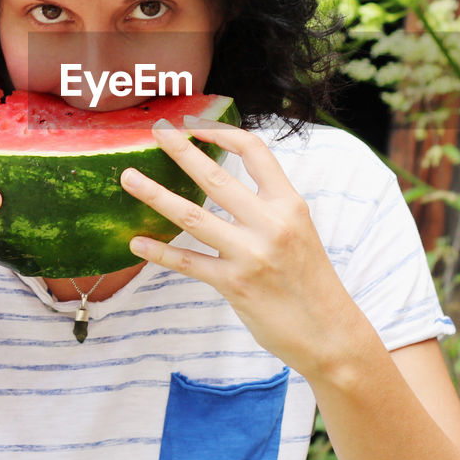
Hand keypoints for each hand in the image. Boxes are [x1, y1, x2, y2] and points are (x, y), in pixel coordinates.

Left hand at [120, 116, 366, 376]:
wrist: (331, 334)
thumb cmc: (311, 281)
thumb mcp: (300, 231)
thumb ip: (268, 207)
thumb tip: (227, 186)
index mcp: (290, 204)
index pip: (254, 151)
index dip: (223, 133)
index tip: (196, 125)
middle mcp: (271, 224)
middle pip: (216, 177)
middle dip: (181, 150)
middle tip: (156, 130)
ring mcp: (250, 254)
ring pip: (192, 215)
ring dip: (155, 194)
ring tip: (128, 177)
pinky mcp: (234, 285)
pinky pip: (188, 262)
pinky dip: (159, 252)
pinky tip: (136, 243)